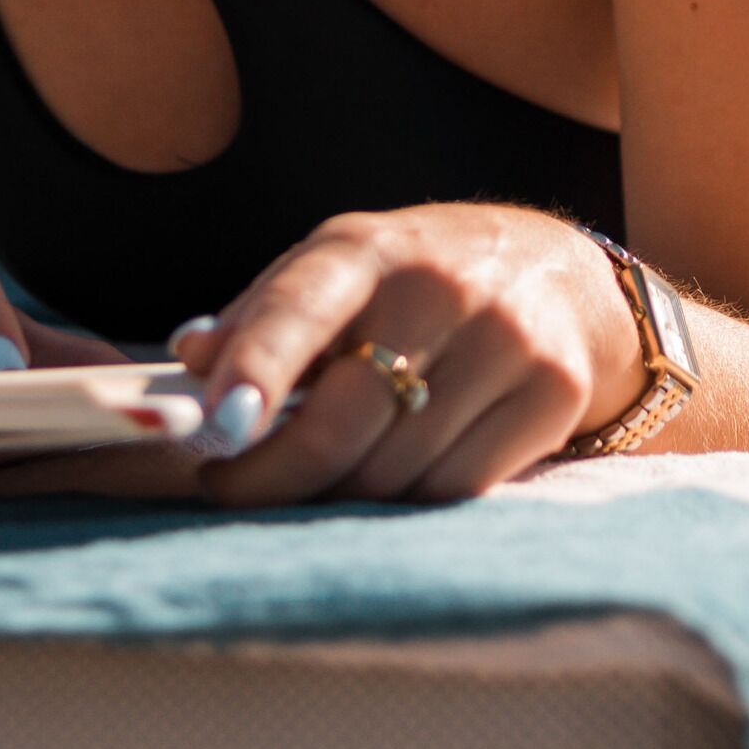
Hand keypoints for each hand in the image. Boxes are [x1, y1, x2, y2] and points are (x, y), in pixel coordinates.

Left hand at [174, 204, 636, 505]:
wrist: (557, 274)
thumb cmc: (415, 280)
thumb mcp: (338, 268)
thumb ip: (262, 312)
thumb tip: (190, 357)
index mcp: (371, 249)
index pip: (302, 307)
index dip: (259, 366)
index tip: (220, 424)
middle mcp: (444, 288)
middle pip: (344, 420)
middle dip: (273, 474)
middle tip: (228, 486)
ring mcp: (507, 342)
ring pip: (393, 470)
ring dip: (338, 491)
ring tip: (321, 471)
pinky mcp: (553, 393)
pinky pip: (452, 488)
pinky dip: (406, 499)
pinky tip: (393, 471)